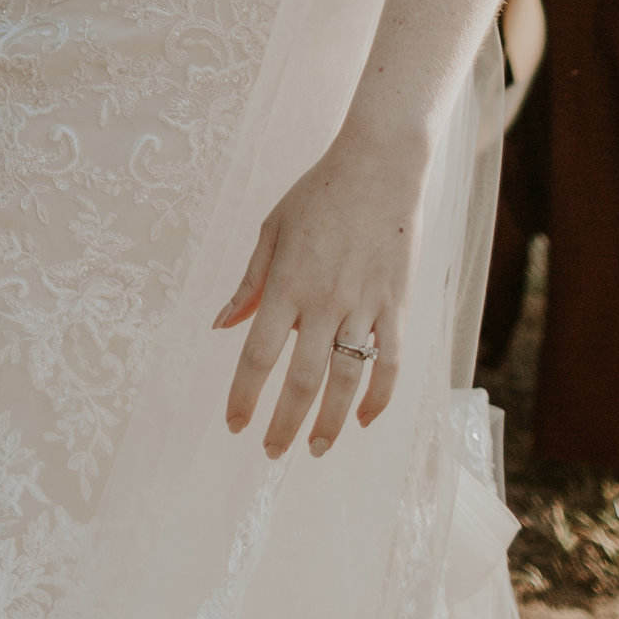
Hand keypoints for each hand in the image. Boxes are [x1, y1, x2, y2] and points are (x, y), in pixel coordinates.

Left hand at [214, 125, 424, 458]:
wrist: (380, 165)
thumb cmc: (319, 193)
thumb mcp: (273, 229)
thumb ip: (249, 282)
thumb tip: (221, 326)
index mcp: (286, 283)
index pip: (258, 354)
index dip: (244, 395)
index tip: (234, 424)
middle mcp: (324, 301)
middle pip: (301, 379)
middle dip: (284, 423)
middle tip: (271, 452)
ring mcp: (364, 306)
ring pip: (347, 380)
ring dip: (329, 422)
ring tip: (315, 448)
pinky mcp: (397, 305)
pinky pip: (390, 363)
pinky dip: (379, 397)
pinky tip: (364, 420)